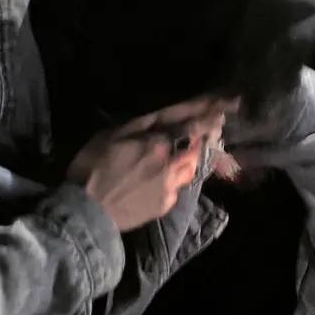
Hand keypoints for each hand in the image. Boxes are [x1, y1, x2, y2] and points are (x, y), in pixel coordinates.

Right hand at [67, 97, 233, 231]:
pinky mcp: (167, 203)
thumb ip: (142, 126)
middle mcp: (170, 162)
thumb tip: (165, 118)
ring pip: (193, 165)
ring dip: (198, 153)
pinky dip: (180, 176)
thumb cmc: (91, 168)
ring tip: (201, 145)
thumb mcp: (110, 135)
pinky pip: (179, 185)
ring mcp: (171, 184)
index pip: (189, 120)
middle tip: (221, 120)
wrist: (88, 212)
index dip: (208, 109)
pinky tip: (173, 174)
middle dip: (211, 130)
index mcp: (156, 141)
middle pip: (198, 143)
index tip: (226, 101)